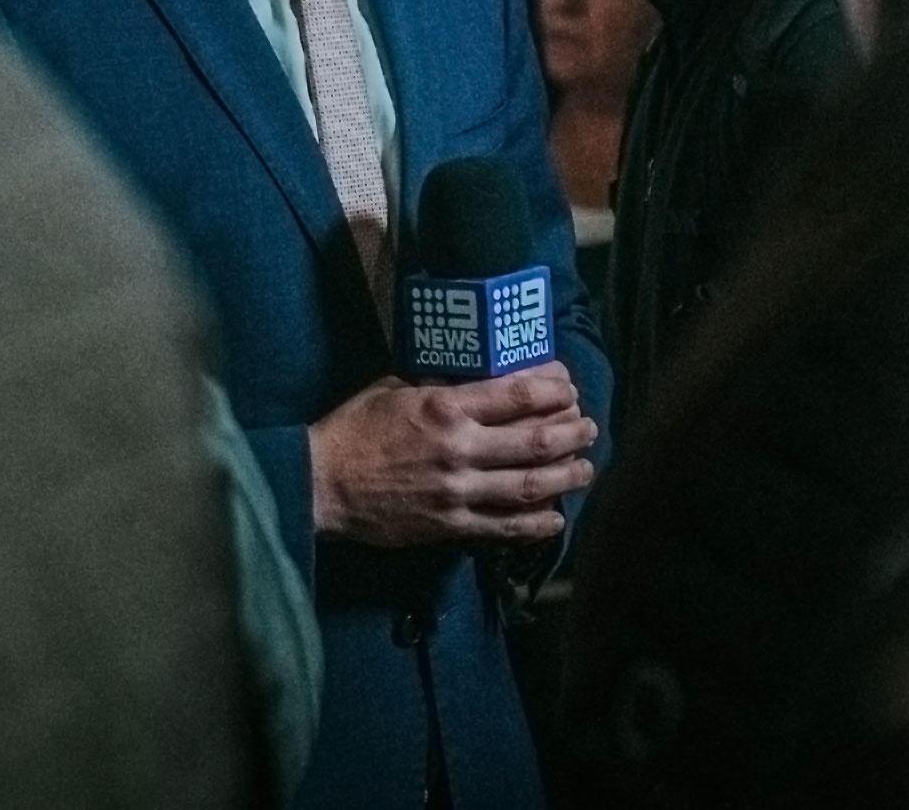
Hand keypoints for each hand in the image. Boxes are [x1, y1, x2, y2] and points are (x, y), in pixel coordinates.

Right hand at [307, 361, 597, 548]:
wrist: (321, 484)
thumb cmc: (353, 429)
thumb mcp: (394, 389)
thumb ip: (437, 386)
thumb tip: (472, 380)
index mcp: (445, 408)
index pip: (516, 393)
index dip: (552, 388)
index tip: (568, 385)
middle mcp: (459, 448)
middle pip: (535, 440)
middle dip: (571, 432)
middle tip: (588, 427)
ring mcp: (458, 491)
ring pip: (529, 485)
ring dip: (566, 477)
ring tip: (584, 469)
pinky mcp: (450, 525)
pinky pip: (504, 527)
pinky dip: (535, 524)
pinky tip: (555, 518)